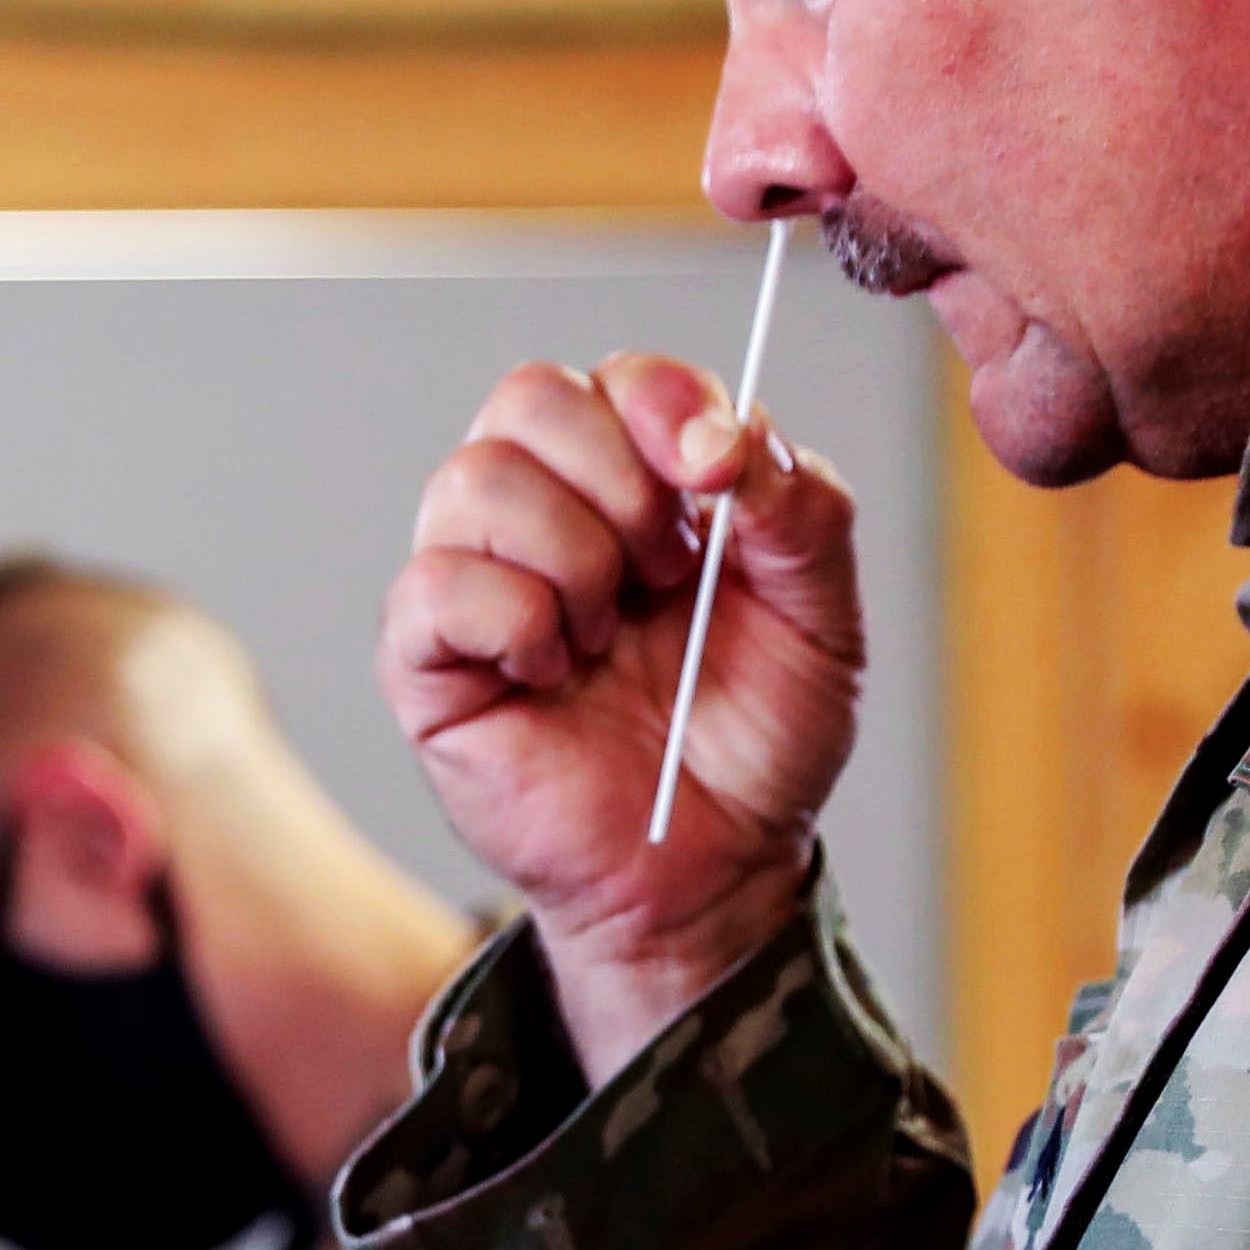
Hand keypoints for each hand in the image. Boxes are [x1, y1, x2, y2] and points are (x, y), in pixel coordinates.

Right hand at [385, 356, 861, 1075]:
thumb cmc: (756, 742)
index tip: (713, 472)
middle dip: (617, 477)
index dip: (662, 401)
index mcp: (637, 487)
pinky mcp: (427, 664)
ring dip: (570, 556)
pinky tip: (551, 673)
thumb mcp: (822, 615)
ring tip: (606, 636)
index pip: (616, 379)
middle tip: (666, 571)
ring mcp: (477, 584)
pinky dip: (511, 621)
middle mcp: (546, 517)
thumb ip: (801, 507)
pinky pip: (432, 588)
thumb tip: (724, 439)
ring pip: (474, 480)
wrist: (717, 870)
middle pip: (527, 398)